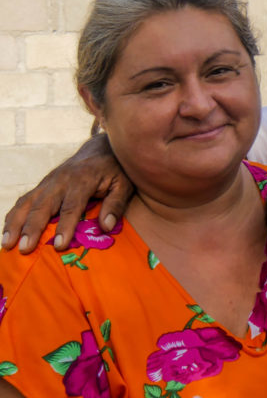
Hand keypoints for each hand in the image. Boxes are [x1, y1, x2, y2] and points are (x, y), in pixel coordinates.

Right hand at [2, 133, 132, 253]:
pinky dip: (13, 217)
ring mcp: (48, 182)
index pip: (71, 206)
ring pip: (27, 203)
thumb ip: (116, 205)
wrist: (100, 147)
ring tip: (7, 244)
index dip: (65, 226)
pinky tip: (8, 233)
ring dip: (15, 224)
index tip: (59, 245)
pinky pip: (24, 201)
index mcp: (82, 180)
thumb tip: (106, 227)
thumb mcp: (124, 184)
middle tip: (25, 249)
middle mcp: (60, 181)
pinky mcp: (42, 185)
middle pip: (42, 206)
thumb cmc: (115, 169)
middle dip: (32, 229)